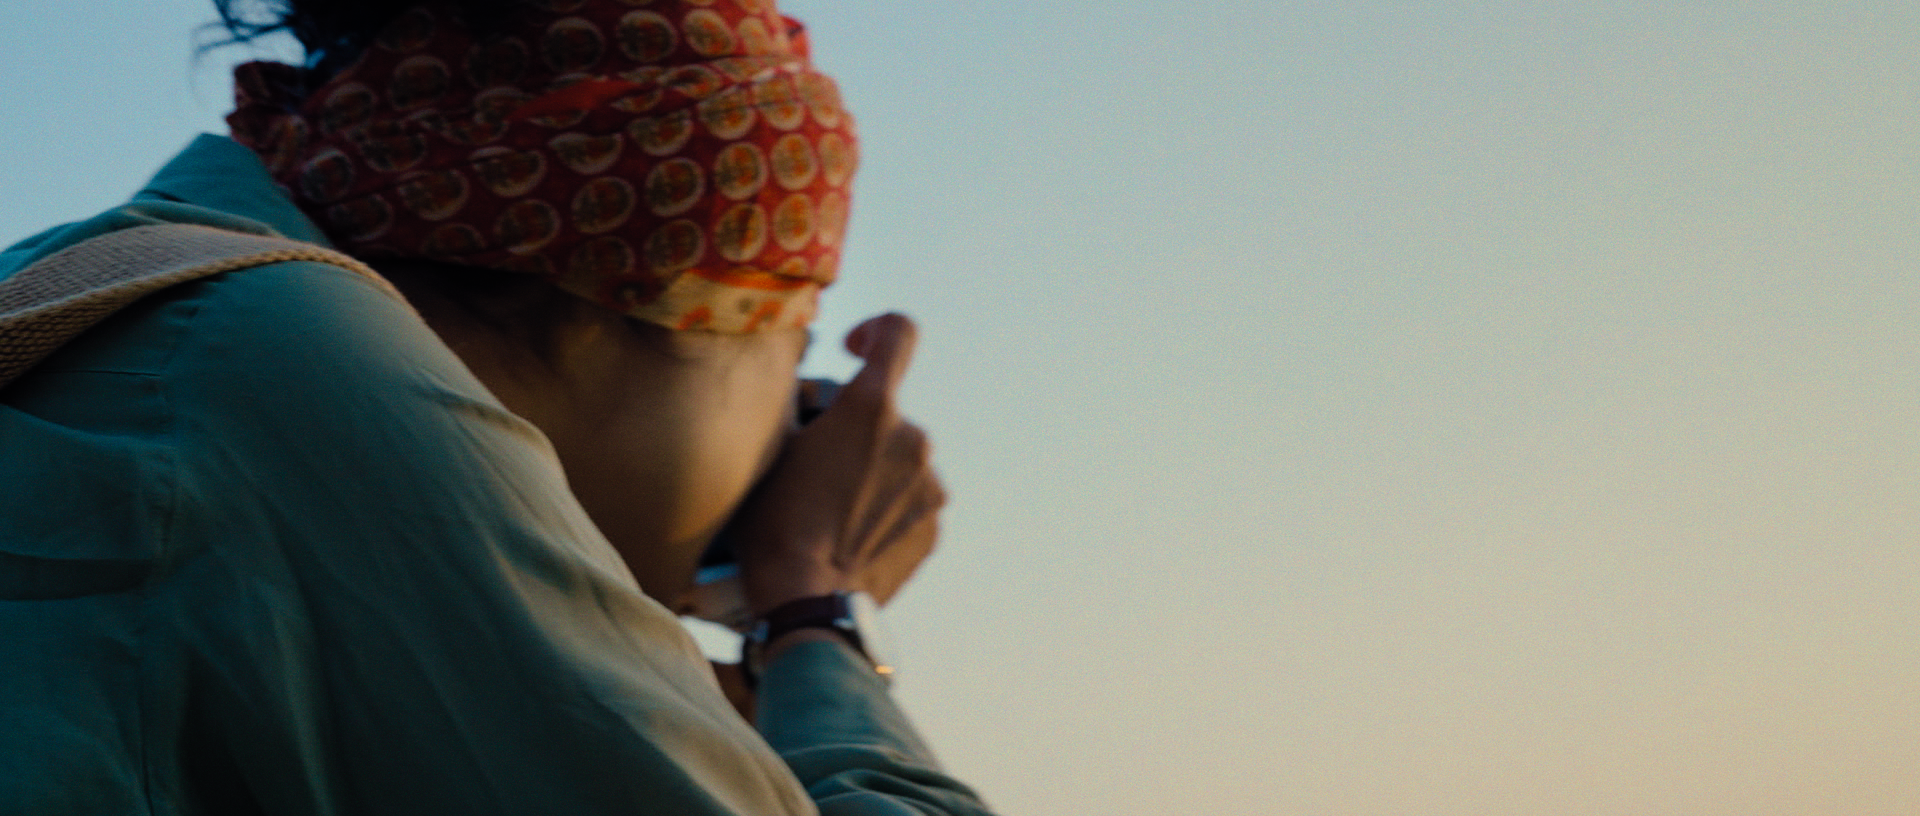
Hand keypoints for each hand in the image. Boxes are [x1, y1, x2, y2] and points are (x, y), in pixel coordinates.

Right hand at [730, 313, 945, 614]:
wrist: (806, 603)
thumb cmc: (774, 523)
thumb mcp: (774, 449)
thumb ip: (805, 407)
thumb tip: (814, 394)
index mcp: (873, 408)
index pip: (899, 333)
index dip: (876, 332)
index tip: (853, 352)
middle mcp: (914, 439)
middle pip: (887, 414)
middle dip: (857, 429)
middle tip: (815, 465)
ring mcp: (930, 486)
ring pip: (899, 461)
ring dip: (872, 472)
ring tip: (831, 509)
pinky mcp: (934, 526)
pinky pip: (910, 501)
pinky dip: (885, 508)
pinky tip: (850, 535)